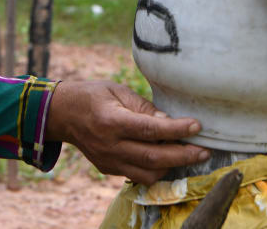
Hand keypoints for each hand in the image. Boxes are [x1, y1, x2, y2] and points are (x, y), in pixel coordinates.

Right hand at [45, 80, 208, 185]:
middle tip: (204, 151)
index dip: (176, 130)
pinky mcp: (108, 168)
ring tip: (187, 154)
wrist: (62, 114)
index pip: (150, 129)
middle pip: (153, 158)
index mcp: (111, 121)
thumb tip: (169, 122)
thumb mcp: (117, 90)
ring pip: (148, 173)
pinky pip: (137, 175)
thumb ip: (143, 107)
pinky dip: (155, 169)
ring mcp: (108, 160)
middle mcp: (110, 144)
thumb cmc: (92, 95)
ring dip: (171, 166)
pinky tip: (165, 158)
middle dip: (184, 156)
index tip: (196, 126)